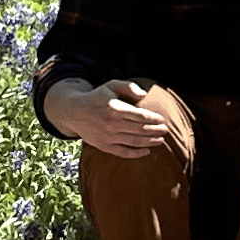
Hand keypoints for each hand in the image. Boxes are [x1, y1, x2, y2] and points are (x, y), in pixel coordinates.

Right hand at [44, 79, 169, 157]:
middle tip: (166, 130)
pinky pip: (122, 152)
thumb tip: (144, 95)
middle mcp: (111, 123)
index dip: (154, 118)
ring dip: (150, 142)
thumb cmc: (97, 97)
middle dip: (156, 130)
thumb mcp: (111, 85)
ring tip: (160, 140)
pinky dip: (136, 154)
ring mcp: (107, 136)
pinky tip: (147, 151)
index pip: (140, 116)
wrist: (74, 112)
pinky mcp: (103, 146)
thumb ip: (129, 87)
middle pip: (140, 129)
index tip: (162, 119)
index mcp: (115, 108)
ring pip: (133, 142)